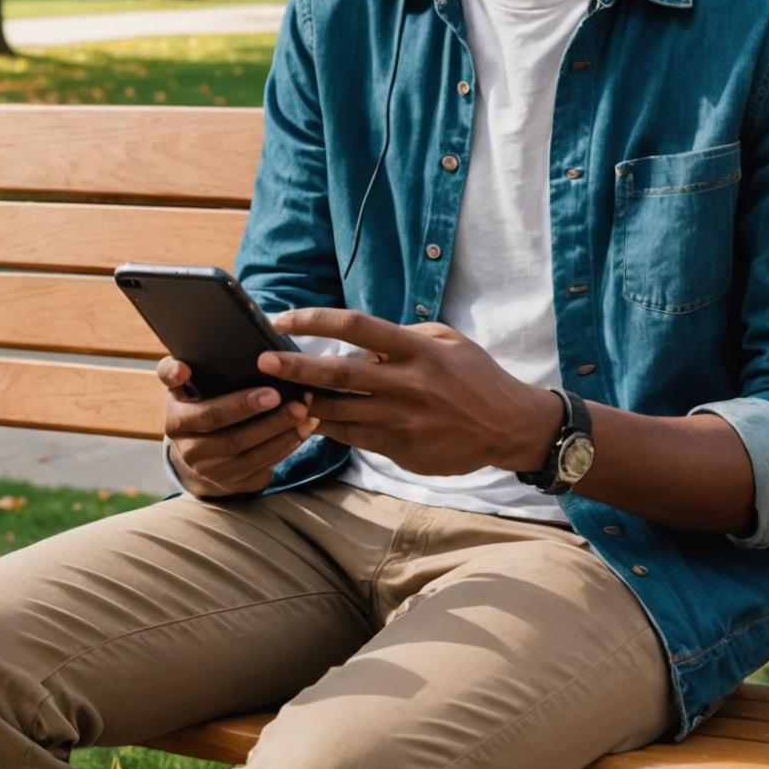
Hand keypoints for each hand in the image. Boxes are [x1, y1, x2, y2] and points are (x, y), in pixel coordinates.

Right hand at [158, 357, 317, 497]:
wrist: (194, 446)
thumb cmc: (195, 402)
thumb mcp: (179, 387)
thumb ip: (173, 371)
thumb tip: (182, 367)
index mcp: (177, 422)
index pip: (211, 415)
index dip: (241, 405)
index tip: (273, 393)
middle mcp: (191, 452)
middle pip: (236, 439)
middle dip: (272, 421)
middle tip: (300, 403)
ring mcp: (212, 472)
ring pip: (252, 457)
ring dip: (283, 437)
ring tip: (307, 415)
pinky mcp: (232, 485)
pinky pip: (262, 470)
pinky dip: (285, 450)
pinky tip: (302, 433)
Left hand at [259, 309, 562, 476]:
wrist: (508, 426)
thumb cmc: (474, 376)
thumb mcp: (445, 341)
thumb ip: (401, 338)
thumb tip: (358, 344)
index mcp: (415, 349)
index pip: (354, 326)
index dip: (314, 320)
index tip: (283, 319)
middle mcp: (406, 384)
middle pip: (337, 373)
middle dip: (295, 368)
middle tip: (261, 362)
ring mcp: (402, 421)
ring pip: (339, 412)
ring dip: (304, 403)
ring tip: (276, 396)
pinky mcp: (401, 450)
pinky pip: (354, 438)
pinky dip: (329, 428)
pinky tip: (309, 420)